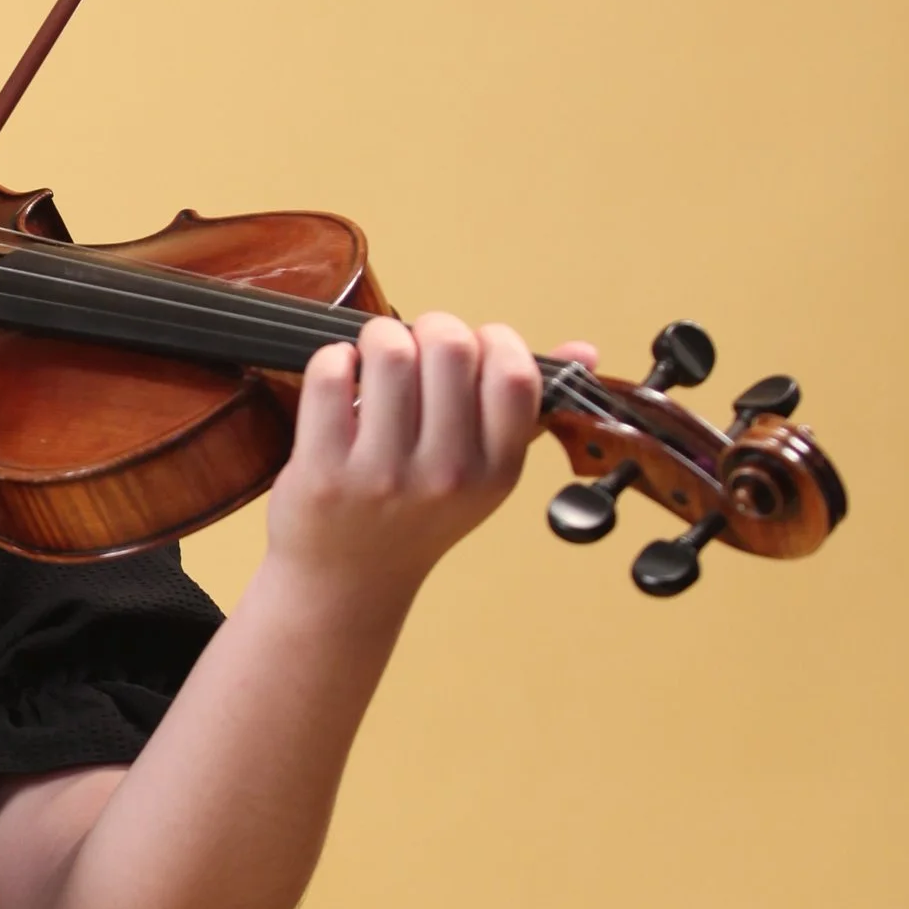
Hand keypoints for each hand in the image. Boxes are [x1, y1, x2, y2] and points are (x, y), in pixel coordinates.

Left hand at [265, 313, 567, 617]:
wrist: (349, 582)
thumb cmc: (418, 515)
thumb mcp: (484, 475)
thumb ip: (530, 410)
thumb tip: (585, 351)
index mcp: (496, 471)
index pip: (514, 374)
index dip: (494, 340)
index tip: (474, 346)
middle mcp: (446, 474)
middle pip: (450, 346)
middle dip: (431, 326)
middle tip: (417, 344)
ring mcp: (382, 474)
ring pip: (388, 351)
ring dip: (380, 336)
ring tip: (376, 356)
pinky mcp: (323, 470)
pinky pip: (329, 374)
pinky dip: (332, 359)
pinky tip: (341, 379)